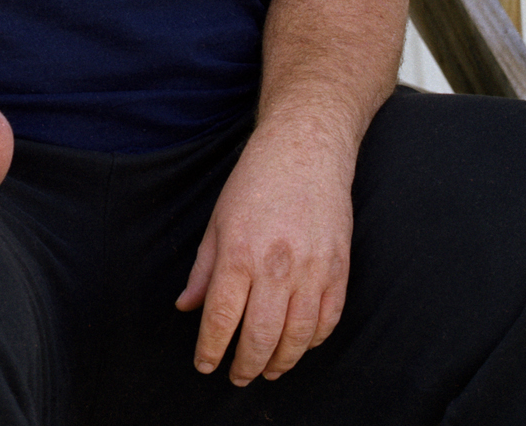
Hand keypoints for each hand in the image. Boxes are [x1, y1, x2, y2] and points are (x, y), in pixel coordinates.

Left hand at [174, 121, 354, 384]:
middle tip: (236, 376)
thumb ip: (203, 269)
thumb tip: (186, 307)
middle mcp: (276, 267)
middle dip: (244, 365)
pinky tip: (298, 345)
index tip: (204, 365)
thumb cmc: (255, 180)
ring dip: (279, 362)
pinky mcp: (338, 269)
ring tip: (265, 369)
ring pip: (296, 338)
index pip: (222, 319)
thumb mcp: (218, 219)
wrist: (305, 148)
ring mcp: (312, 270)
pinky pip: (327, 321)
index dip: (210, 350)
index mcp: (239, 253)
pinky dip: (312, 341)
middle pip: (259, 337)